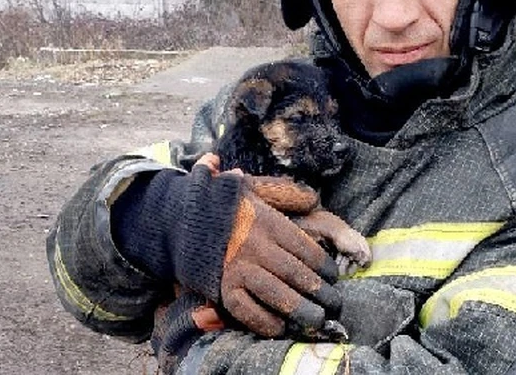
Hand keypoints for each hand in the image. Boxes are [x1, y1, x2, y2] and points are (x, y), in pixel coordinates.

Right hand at [219, 176, 341, 336]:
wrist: (180, 218)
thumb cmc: (225, 205)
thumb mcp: (254, 189)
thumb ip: (284, 193)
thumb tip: (312, 198)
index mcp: (268, 222)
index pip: (305, 249)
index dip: (324, 267)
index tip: (333, 278)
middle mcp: (255, 246)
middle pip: (296, 274)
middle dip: (320, 292)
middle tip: (334, 305)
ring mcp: (237, 268)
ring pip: (276, 294)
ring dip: (299, 310)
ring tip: (316, 319)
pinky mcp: (221, 287)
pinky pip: (247, 310)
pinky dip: (265, 322)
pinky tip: (280, 327)